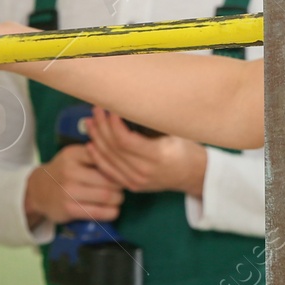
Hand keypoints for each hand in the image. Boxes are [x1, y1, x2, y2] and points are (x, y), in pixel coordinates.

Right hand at [24, 142, 124, 226]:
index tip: (124, 170)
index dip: (119, 166)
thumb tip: (124, 159)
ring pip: (107, 196)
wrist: (38, 190)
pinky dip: (111, 212)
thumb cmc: (63, 171)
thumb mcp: (73, 156)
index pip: (104, 157)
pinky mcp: (69, 209)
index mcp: (73, 154)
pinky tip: (112, 209)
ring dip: (118, 199)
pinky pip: (99, 212)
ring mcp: (68, 191)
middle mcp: (70, 171)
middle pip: (109, 179)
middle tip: (124, 186)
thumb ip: (95, 154)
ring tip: (118, 197)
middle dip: (121, 185)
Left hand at [85, 106, 207, 196]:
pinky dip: (98, 157)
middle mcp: (145, 171)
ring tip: (90, 122)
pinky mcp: (132, 185)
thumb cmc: (185, 148)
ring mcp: (137, 181)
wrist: (193, 174)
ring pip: (108, 159)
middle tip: (96, 109)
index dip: (113, 123)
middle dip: (102, 127)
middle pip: (113, 149)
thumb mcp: (175, 132)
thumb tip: (133, 99)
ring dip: (96, 139)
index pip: (125, 140)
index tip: (110, 108)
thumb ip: (153, 121)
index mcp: (157, 156)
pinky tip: (91, 144)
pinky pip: (109, 172)